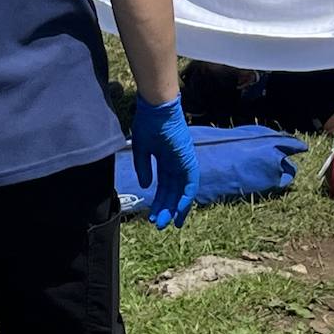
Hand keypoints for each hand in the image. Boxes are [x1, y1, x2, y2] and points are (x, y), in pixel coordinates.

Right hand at [131, 94, 199, 229]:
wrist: (156, 108)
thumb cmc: (148, 123)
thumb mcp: (142, 150)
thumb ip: (144, 168)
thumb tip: (145, 186)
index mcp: (166, 159)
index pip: (166, 185)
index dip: (161, 201)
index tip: (155, 216)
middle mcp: (177, 162)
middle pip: (173, 190)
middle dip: (166, 208)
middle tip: (160, 225)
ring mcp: (184, 161)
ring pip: (183, 190)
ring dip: (176, 207)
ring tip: (167, 223)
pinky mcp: (188, 159)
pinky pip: (191, 182)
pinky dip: (187, 196)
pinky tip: (179, 209)